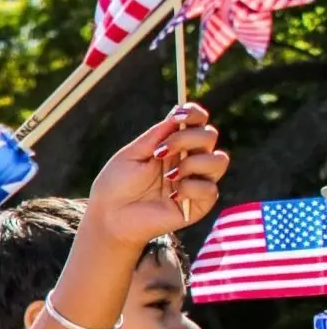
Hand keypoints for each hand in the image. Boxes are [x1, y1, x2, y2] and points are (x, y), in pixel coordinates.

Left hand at [86, 103, 226, 245]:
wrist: (110, 216)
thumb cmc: (117, 184)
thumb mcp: (132, 154)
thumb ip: (156, 136)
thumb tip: (178, 113)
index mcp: (173, 145)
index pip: (197, 122)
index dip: (194, 114)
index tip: (179, 115)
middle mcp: (189, 160)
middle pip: (209, 136)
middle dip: (187, 138)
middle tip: (159, 152)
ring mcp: (196, 181)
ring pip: (219, 160)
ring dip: (193, 163)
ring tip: (169, 175)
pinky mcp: (199, 204)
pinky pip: (210, 188)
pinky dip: (191, 188)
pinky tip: (173, 195)